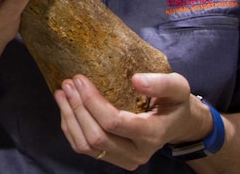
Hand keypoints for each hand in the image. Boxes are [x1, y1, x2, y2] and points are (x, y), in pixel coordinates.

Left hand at [54, 73, 211, 169]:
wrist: (177, 124)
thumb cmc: (175, 103)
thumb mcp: (177, 88)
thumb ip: (162, 84)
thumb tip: (136, 80)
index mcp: (152, 134)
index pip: (114, 123)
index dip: (92, 101)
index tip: (80, 79)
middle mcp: (137, 153)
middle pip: (96, 136)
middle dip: (77, 108)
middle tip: (68, 83)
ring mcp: (124, 159)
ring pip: (87, 146)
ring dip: (70, 118)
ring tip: (61, 93)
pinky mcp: (113, 158)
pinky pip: (85, 149)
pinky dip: (71, 128)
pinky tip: (66, 108)